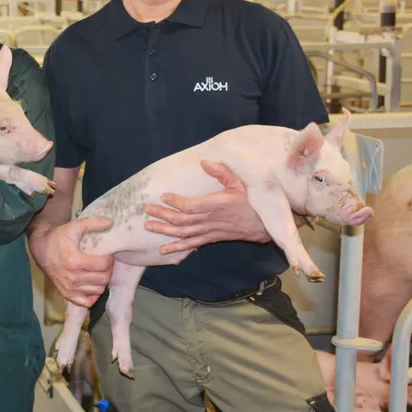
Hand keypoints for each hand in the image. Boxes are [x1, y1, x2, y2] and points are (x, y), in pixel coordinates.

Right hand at [30, 216, 114, 307]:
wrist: (41, 249)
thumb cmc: (58, 238)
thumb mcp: (73, 226)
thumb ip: (92, 223)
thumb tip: (110, 223)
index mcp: (75, 261)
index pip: (103, 265)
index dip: (110, 259)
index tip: (108, 255)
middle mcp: (72, 278)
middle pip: (103, 279)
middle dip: (109, 270)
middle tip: (106, 263)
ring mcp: (69, 288)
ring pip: (98, 290)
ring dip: (102, 281)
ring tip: (99, 271)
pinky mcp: (67, 294)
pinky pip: (87, 302)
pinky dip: (93, 294)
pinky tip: (92, 284)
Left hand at [147, 161, 270, 254]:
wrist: (265, 224)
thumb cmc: (253, 201)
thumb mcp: (240, 182)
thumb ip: (222, 172)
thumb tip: (204, 162)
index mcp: (216, 205)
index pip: (190, 206)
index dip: (175, 203)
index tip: (164, 196)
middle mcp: (211, 220)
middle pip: (182, 220)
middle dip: (162, 215)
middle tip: (146, 210)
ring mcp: (210, 231)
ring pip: (184, 233)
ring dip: (165, 230)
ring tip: (148, 226)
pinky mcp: (211, 238)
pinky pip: (192, 244)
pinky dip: (177, 248)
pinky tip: (163, 250)